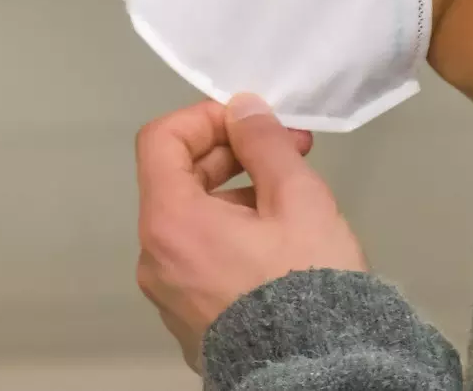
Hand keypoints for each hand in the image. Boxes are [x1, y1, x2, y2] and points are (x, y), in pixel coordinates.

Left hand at [134, 94, 367, 371]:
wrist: (317, 374)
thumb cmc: (306, 280)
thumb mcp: (298, 198)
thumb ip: (265, 143)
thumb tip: (241, 108)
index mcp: (171, 222)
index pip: (161, 140)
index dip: (206, 117)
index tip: (252, 122)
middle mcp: (156, 258)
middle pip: (178, 180)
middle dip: (234, 155)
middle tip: (293, 151)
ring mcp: (169, 294)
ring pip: (194, 220)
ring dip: (238, 195)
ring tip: (294, 202)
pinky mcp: (190, 320)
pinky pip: (201, 258)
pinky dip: (232, 235)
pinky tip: (279, 245)